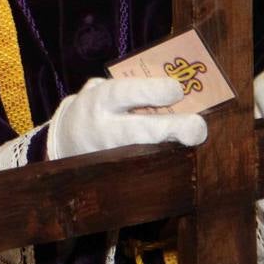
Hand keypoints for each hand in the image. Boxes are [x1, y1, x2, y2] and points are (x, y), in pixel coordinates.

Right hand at [46, 77, 205, 160]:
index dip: (152, 91)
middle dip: (171, 129)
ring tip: (192, 140)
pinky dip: (164, 165)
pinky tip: (180, 159)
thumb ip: (129, 87)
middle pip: (139, 131)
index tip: (177, 90)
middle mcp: (103, 129)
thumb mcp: (102, 89)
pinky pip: (144, 172)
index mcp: (99, 100)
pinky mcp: (116, 176)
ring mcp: (109, 156)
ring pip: (144, 156)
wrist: (65, 140)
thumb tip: (173, 90)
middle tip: (197, 127)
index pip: (124, 93)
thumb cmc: (95, 108)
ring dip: (172, 150)